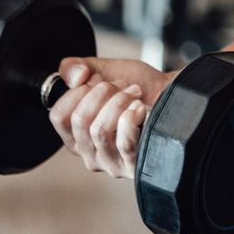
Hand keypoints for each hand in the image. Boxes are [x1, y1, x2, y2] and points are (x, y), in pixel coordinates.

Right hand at [48, 57, 172, 178]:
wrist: (174, 93)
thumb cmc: (139, 87)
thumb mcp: (101, 70)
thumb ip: (75, 67)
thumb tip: (75, 76)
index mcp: (76, 136)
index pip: (58, 117)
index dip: (76, 92)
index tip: (95, 80)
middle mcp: (91, 154)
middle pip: (79, 121)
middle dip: (102, 92)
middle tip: (122, 84)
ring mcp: (113, 164)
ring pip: (100, 130)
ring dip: (119, 101)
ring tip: (134, 93)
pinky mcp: (136, 166)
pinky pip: (124, 142)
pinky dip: (133, 116)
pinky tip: (141, 109)